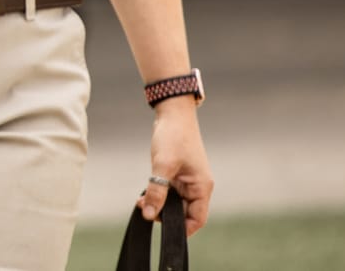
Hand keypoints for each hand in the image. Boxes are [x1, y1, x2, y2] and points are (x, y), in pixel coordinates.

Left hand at [141, 98, 212, 235]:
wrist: (172, 113)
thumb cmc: (174, 136)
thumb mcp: (163, 165)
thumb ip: (157, 191)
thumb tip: (150, 214)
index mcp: (202, 187)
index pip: (197, 219)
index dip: (182, 229)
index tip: (163, 231)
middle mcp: (197, 186)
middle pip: (184, 213)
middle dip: (165, 215)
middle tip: (145, 210)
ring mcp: (187, 181)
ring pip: (174, 203)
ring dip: (159, 204)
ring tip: (142, 202)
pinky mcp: (177, 174)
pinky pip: (168, 192)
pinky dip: (157, 194)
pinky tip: (145, 193)